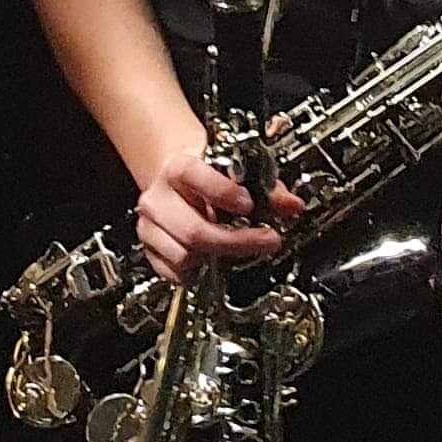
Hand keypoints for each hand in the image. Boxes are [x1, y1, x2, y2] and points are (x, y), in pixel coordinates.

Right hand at [135, 155, 303, 279]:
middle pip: (195, 230)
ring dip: (216, 256)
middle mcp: (159, 197)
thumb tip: (292, 205)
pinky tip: (212, 256)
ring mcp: (150, 225)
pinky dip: (198, 271)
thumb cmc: (207, 174)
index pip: (195, 177)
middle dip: (237, 241)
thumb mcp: (235, 172)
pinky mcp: (150, 249)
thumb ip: (266, 188)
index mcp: (177, 168)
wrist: (176, 179)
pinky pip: (175, 272)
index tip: (250, 205)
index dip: (224, 193)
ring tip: (235, 245)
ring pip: (185, 255)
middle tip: (267, 240)